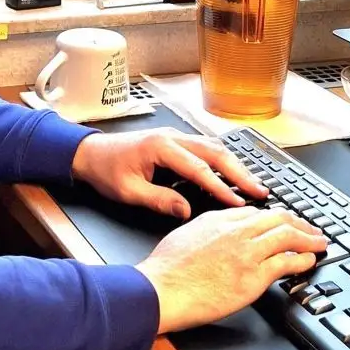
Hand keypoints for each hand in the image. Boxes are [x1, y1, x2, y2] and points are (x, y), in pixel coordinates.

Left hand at [70, 128, 267, 217]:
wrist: (89, 152)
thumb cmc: (106, 169)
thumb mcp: (128, 191)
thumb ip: (158, 200)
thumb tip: (185, 211)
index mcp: (161, 147)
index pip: (199, 169)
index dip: (221, 187)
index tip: (238, 202)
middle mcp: (172, 138)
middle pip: (215, 152)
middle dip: (240, 172)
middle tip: (260, 191)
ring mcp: (175, 137)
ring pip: (213, 148)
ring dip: (235, 165)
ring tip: (253, 184)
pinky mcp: (175, 142)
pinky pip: (205, 149)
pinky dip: (223, 161)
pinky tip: (232, 174)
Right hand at [136, 207, 326, 333]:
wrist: (162, 289)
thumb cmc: (166, 269)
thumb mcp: (186, 234)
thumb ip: (207, 229)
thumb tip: (217, 232)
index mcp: (219, 219)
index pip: (256, 212)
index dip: (275, 217)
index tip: (283, 223)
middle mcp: (236, 231)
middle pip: (278, 219)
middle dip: (299, 222)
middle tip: (311, 228)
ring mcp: (247, 253)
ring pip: (287, 236)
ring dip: (308, 238)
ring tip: (319, 241)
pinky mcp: (253, 277)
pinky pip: (286, 262)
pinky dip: (302, 259)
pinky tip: (309, 260)